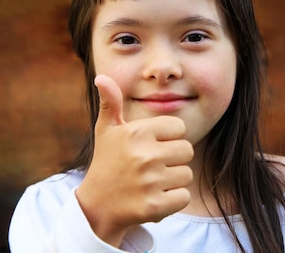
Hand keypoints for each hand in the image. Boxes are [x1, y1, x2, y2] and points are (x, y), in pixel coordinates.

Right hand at [76, 74, 193, 246]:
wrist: (97, 206)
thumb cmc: (107, 161)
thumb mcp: (106, 130)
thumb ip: (111, 102)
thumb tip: (102, 77)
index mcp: (137, 132)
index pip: (179, 127)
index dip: (168, 137)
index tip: (151, 145)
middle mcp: (144, 155)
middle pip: (187, 150)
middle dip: (174, 159)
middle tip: (153, 166)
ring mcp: (150, 182)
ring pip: (187, 174)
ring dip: (174, 180)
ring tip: (152, 181)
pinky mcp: (155, 206)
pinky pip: (184, 197)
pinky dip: (173, 199)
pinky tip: (155, 197)